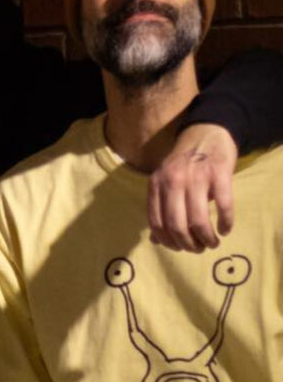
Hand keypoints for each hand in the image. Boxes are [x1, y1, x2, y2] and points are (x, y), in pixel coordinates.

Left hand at [148, 123, 237, 252]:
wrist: (205, 132)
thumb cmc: (183, 163)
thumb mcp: (164, 182)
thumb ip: (159, 209)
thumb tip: (155, 240)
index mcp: (156, 184)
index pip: (157, 222)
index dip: (168, 241)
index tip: (180, 248)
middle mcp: (173, 180)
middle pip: (177, 224)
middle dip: (189, 244)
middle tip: (198, 249)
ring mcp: (196, 176)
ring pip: (198, 219)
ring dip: (207, 238)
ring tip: (212, 242)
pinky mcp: (219, 173)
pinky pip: (223, 205)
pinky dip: (225, 222)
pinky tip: (225, 229)